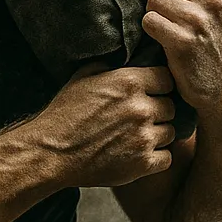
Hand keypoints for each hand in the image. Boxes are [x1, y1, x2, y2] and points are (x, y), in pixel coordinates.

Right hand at [40, 65, 175, 187]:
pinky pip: (166, 158)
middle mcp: (141, 108)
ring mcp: (144, 137)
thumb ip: (110, 66)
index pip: (167, 78)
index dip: (158, 87)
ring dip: (157, 135)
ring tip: (135, 138)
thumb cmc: (64, 114)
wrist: (51, 153)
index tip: (149, 94)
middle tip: (139, 119)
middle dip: (158, 112)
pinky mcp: (142, 163)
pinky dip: (155, 159)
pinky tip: (138, 155)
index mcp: (129, 82)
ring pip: (170, 133)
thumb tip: (126, 58)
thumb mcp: (83, 77)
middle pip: (171, 107)